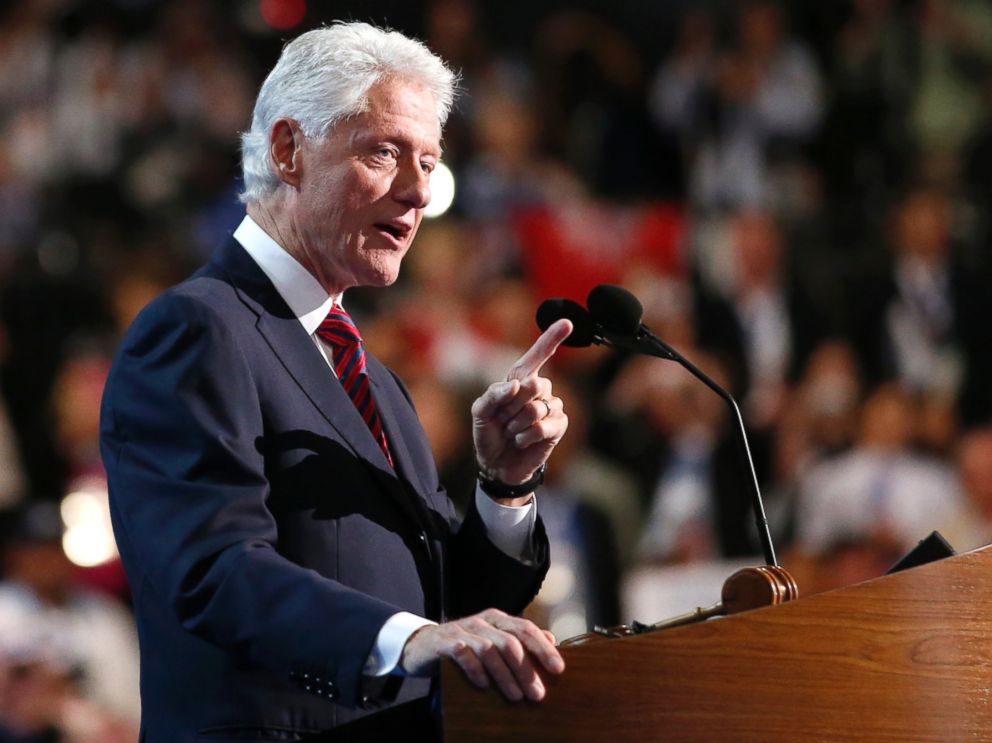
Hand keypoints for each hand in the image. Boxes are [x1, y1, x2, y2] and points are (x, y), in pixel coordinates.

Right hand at [400, 608, 564, 700]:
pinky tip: (483, 685)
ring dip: (505, 675)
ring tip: (515, 696)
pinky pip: (463, 654)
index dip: (543, 648)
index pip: (526, 629)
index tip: (558, 669)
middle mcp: (482, 622)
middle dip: (526, 669)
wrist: (422, 645)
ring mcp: (463, 630)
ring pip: (489, 649)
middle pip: (510, 642)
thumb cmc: (464, 646)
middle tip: (537, 693)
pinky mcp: (444, 642)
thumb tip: (551, 639)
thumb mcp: (493, 639)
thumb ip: (520, 638)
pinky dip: (475, 670)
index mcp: (498, 619)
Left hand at [472, 319, 571, 499]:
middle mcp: (539, 390)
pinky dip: (526, 436)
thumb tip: (518, 384)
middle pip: (534, 384)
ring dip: (517, 424)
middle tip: (504, 420)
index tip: (567, 322)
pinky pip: (544, 426)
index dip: (551, 338)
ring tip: (512, 432)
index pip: (537, 355)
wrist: (496, 465)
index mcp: (519, 380)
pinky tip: (522, 441)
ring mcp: (551, 407)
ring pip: (536, 408)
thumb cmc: (488, 434)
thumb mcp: (480, 412)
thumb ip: (494, 394)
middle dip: (511, 406)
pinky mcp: (558, 426)